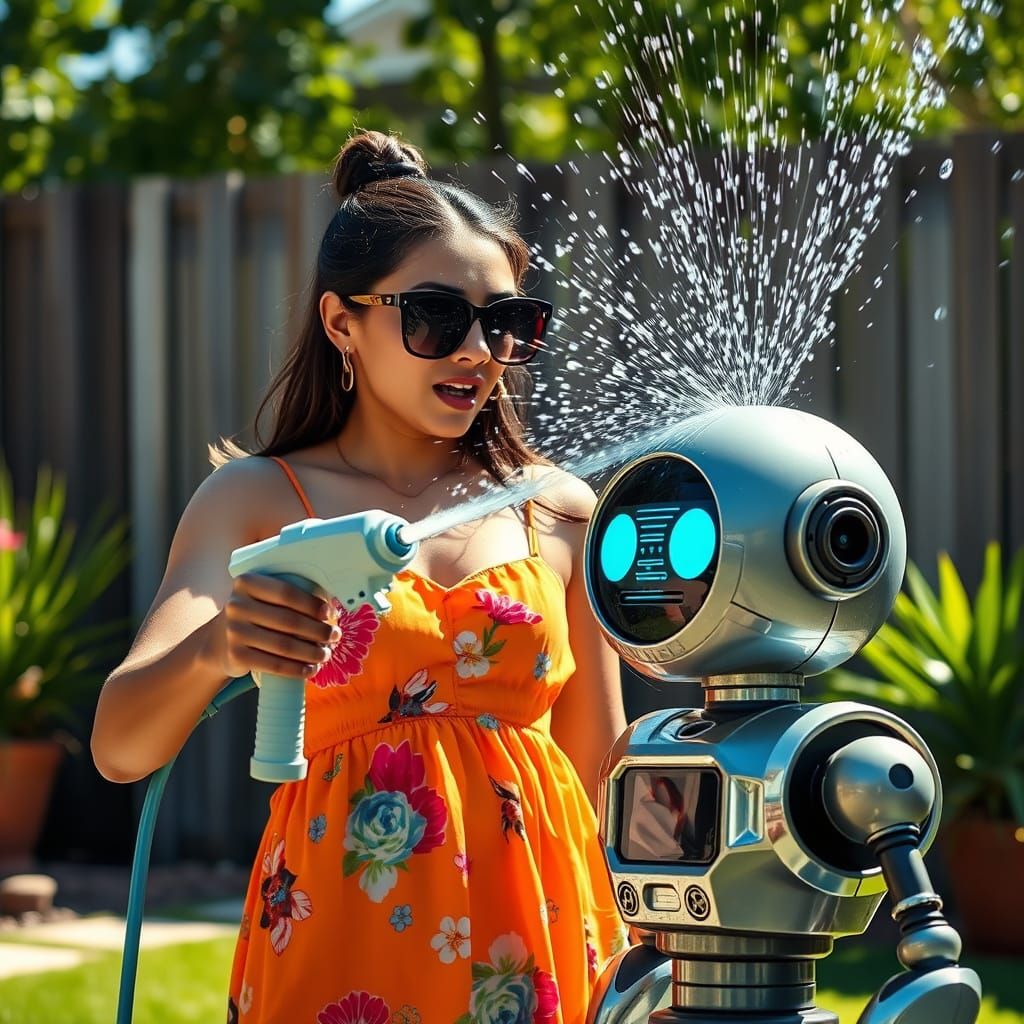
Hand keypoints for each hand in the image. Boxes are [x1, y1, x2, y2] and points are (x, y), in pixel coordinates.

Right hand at [208, 573, 339, 680]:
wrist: (218, 642)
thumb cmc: (255, 615)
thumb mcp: (262, 598)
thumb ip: (288, 596)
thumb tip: (332, 609)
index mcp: (246, 583)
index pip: (286, 593)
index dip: (312, 604)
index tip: (331, 614)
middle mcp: (237, 605)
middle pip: (289, 621)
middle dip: (318, 631)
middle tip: (335, 637)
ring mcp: (234, 632)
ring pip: (284, 645)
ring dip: (312, 652)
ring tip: (326, 654)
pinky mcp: (235, 656)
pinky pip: (274, 665)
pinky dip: (297, 669)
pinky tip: (311, 670)